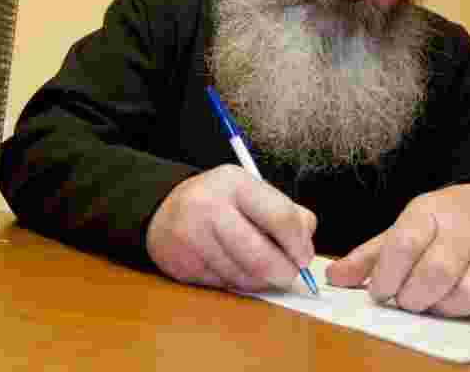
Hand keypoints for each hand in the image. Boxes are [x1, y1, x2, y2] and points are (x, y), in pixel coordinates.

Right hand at [145, 164, 316, 291]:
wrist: (163, 212)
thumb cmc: (219, 202)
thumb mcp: (251, 191)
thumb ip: (287, 212)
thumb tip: (306, 245)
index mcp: (234, 183)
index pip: (280, 216)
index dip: (299, 244)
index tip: (303, 256)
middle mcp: (210, 207)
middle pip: (262, 257)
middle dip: (284, 273)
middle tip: (290, 274)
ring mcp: (193, 238)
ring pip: (245, 277)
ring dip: (261, 281)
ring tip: (261, 268)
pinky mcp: (183, 265)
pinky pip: (226, 286)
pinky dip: (239, 283)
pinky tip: (235, 268)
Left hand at [325, 184, 469, 321]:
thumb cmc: (444, 220)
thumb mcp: (405, 225)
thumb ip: (369, 255)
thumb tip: (333, 278)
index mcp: (430, 212)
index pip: (404, 244)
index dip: (387, 274)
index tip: (379, 290)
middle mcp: (465, 230)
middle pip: (436, 272)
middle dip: (413, 296)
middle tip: (405, 299)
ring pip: (468, 294)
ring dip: (442, 308)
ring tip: (431, 302)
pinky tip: (458, 302)